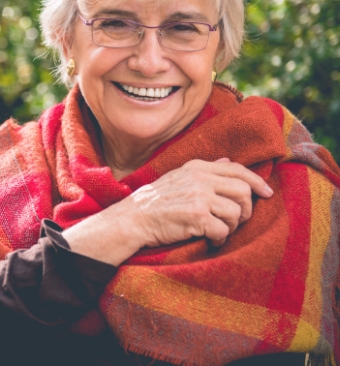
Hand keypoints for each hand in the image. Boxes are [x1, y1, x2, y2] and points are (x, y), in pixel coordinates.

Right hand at [130, 159, 272, 247]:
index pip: (237, 169)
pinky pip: (223, 230)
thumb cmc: (157, 201)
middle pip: (243, 191)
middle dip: (246, 210)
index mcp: (197, 167)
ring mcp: (199, 196)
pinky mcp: (197, 216)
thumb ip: (206, 170)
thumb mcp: (179, 177)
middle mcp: (200, 178)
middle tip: (236, 221)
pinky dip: (220, 239)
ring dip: (231, 227)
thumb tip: (228, 161)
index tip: (267, 193)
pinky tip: (210, 240)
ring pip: (236, 212)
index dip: (256, 181)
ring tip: (218, 231)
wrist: (134, 218)